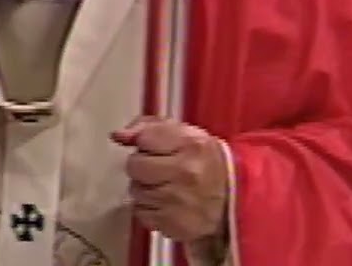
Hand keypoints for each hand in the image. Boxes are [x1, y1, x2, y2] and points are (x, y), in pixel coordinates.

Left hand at [111, 116, 227, 242]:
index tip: (157, 148)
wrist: (233, 199)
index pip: (144, 138)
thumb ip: (147, 127)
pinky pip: (140, 213)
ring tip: (165, 186)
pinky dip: (148, 208)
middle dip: (142, 166)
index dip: (146, 143)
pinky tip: (165, 203)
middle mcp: (185, 173)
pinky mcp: (173, 225)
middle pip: (134, 166)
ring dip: (145, 188)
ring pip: (135, 191)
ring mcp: (178, 201)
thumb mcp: (183, 133)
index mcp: (190, 144)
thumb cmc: (203, 161)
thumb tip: (118, 135)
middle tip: (159, 169)